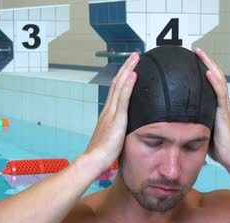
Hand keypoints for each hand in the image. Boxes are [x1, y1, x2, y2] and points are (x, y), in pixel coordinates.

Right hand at [84, 53, 138, 170]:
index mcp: (107, 114)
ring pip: (120, 85)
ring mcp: (111, 113)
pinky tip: (134, 74)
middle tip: (135, 55)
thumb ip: (118, 132)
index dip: (123, 78)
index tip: (130, 68)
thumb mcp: (113, 139)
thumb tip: (123, 132)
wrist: (93, 160)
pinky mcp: (116, 119)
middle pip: (117, 83)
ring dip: (128, 70)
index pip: (116, 91)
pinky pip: (123, 98)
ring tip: (136, 58)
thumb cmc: (102, 155)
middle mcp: (108, 110)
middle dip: (126, 68)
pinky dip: (128, 85)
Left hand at [194, 48, 229, 168]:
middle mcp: (221, 102)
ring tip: (199, 53)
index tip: (194, 60)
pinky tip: (207, 71)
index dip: (204, 69)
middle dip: (206, 61)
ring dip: (209, 65)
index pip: (211, 82)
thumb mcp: (201, 129)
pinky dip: (214, 81)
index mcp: (216, 106)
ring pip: (218, 79)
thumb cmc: (216, 147)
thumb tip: (175, 118)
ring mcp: (224, 106)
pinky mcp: (224, 112)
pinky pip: (220, 93)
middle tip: (196, 50)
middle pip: (215, 75)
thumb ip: (193, 120)